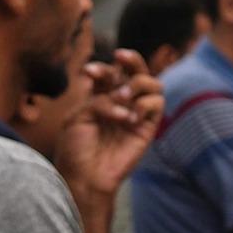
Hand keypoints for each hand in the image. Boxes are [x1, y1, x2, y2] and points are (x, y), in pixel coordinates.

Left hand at [55, 49, 164, 203]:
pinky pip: (157, 104)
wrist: (85, 176)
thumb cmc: (76, 148)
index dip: (102, 68)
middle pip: (135, 71)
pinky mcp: (149, 126)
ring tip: (122, 96)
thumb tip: (122, 95)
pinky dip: (144, 104)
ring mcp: (136, 112)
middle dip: (131, 59)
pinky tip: (129, 118)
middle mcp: (121, 102)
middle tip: (120, 56)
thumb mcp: (78, 116)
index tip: (88, 72)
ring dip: (137, 83)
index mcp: (100, 97)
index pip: (109, 73)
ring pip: (152, 83)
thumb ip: (100, 99)